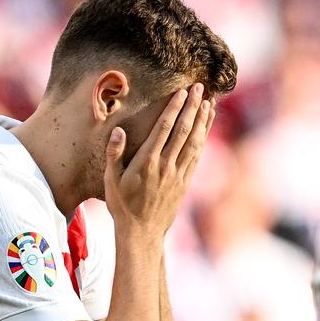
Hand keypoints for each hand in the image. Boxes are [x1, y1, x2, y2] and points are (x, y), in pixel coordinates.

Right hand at [103, 83, 213, 237]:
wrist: (142, 232)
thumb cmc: (122, 206)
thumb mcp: (110, 181)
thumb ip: (114, 155)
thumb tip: (118, 131)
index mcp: (147, 162)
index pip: (164, 128)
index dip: (175, 108)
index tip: (183, 92)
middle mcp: (165, 166)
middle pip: (183, 131)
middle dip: (192, 107)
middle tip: (200, 88)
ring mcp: (177, 174)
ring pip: (194, 142)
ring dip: (202, 121)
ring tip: (209, 102)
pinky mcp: (185, 183)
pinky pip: (197, 157)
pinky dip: (203, 139)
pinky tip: (206, 128)